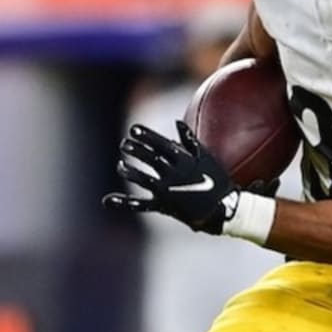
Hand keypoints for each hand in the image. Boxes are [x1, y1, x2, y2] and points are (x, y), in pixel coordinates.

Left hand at [102, 121, 238, 232]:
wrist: (224, 209)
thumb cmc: (216, 181)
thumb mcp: (206, 157)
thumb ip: (189, 140)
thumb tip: (177, 122)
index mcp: (183, 161)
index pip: (160, 144)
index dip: (146, 136)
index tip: (133, 129)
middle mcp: (173, 174)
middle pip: (149, 159)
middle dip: (135, 150)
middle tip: (125, 144)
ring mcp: (167, 190)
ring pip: (142, 178)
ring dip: (129, 170)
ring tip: (121, 165)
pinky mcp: (163, 205)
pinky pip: (140, 204)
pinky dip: (122, 202)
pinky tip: (107, 200)